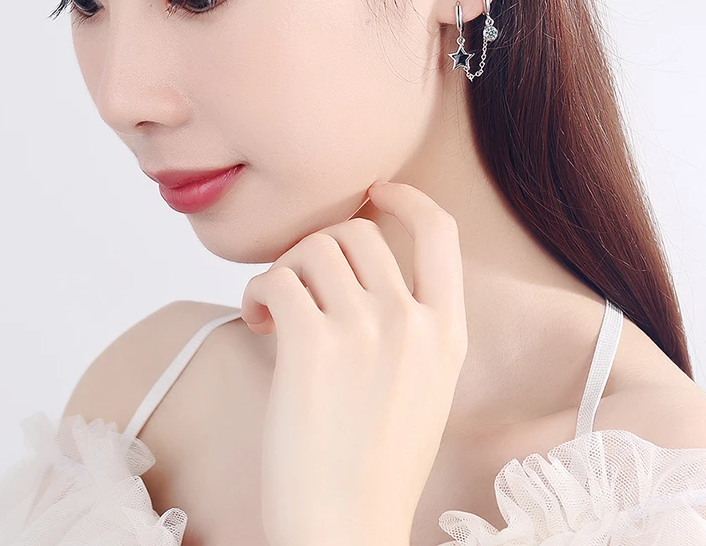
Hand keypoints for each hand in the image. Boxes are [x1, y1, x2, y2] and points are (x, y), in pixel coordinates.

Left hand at [240, 181, 467, 545]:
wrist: (346, 530)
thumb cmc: (376, 465)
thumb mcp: (425, 387)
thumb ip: (412, 326)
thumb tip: (360, 272)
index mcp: (448, 333)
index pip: (441, 232)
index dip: (407, 199)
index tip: (375, 192)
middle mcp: (412, 322)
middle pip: (357, 232)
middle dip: (319, 246)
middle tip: (299, 282)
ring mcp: (365, 331)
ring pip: (312, 249)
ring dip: (284, 270)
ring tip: (274, 309)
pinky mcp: (311, 346)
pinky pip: (276, 279)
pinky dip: (257, 291)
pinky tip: (257, 320)